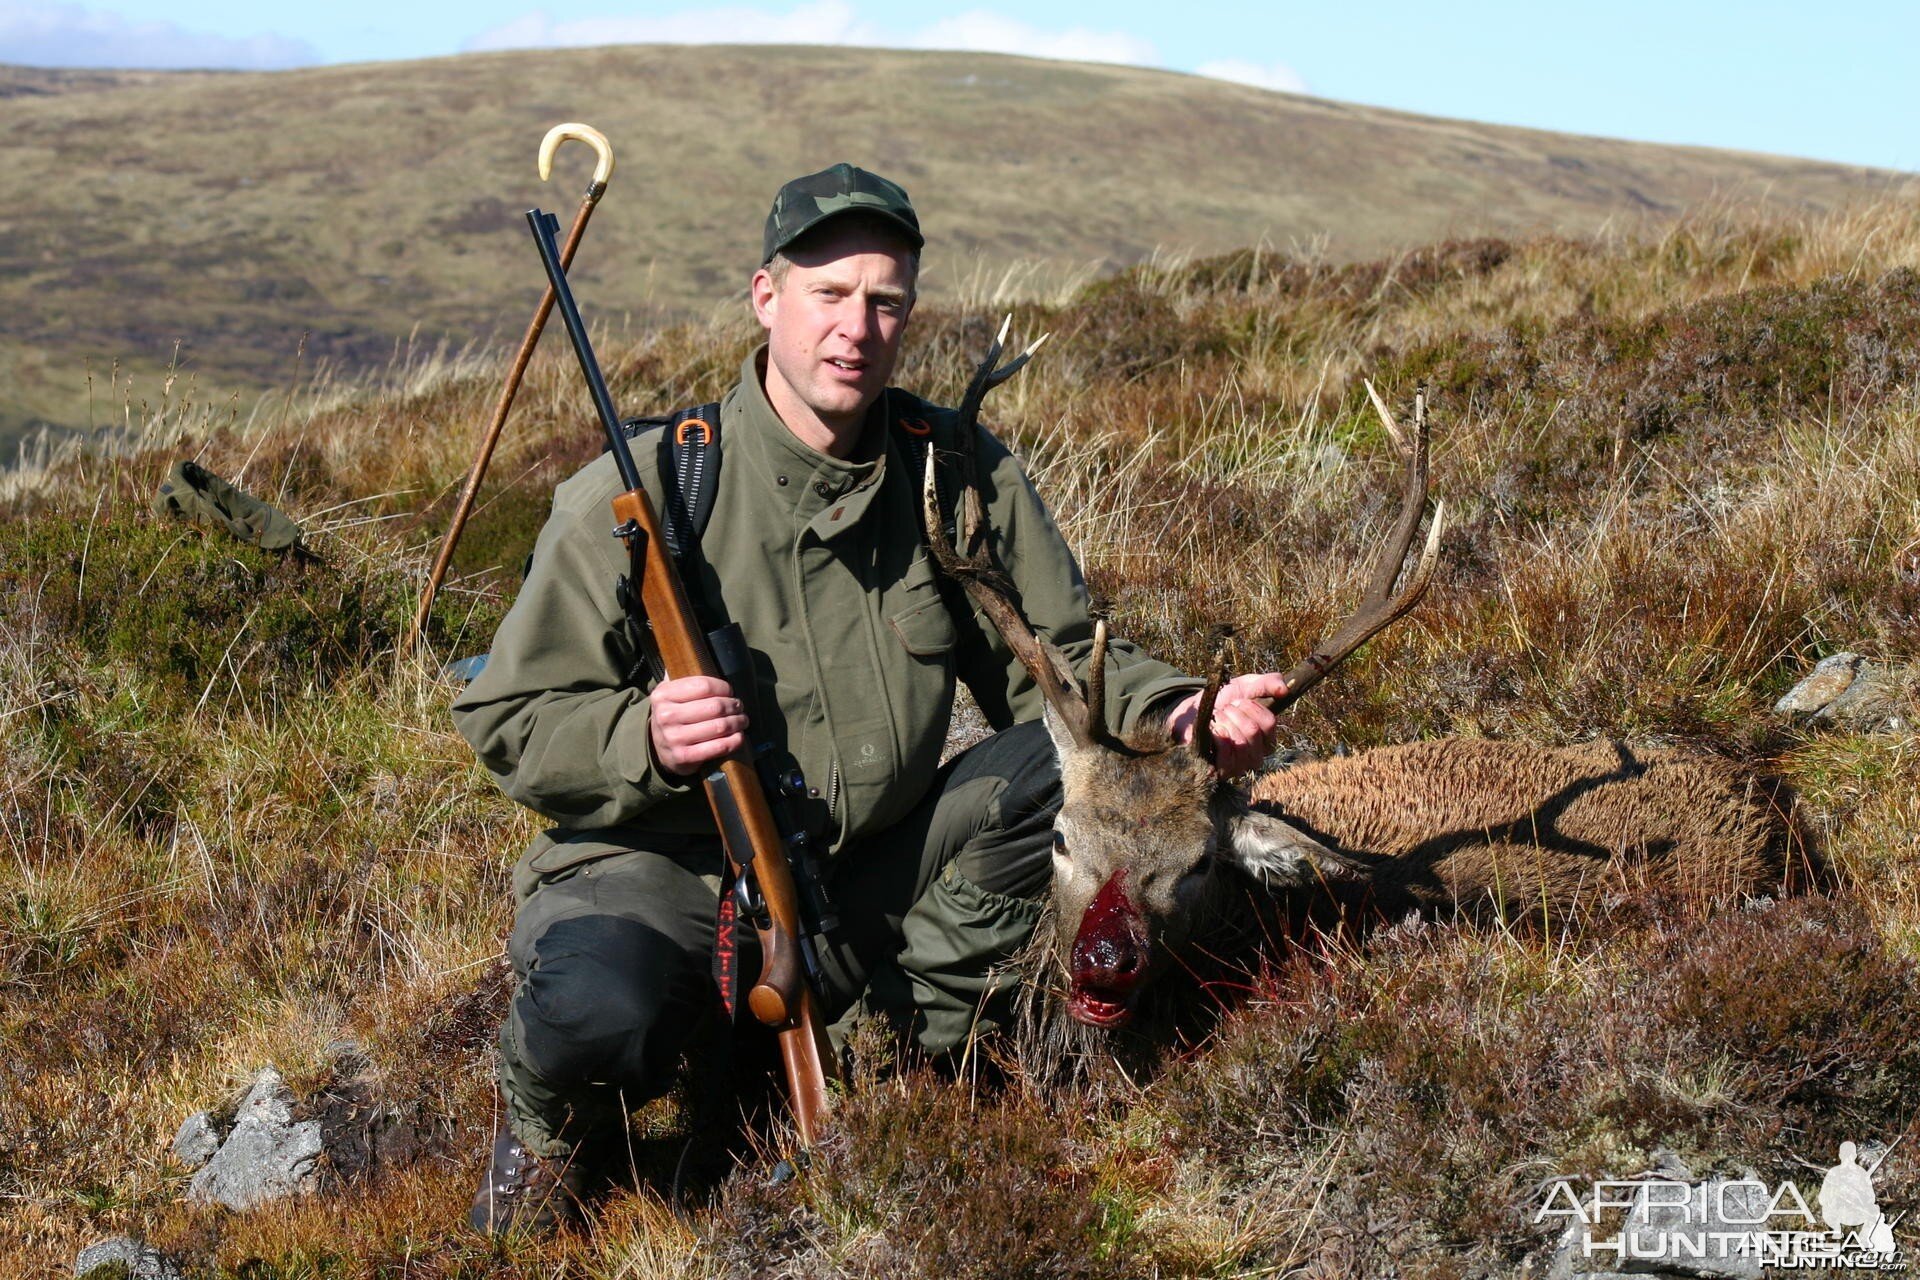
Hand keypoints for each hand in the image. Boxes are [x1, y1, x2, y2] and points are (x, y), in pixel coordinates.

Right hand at [649, 676, 747, 776]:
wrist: (659, 749)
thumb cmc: (672, 715)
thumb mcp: (669, 693)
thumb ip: (680, 675)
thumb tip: (695, 653)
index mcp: (663, 695)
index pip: (704, 686)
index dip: (724, 688)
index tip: (729, 691)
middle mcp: (666, 716)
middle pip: (715, 706)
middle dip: (734, 706)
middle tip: (739, 707)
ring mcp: (674, 738)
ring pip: (720, 726)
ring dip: (738, 722)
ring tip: (742, 720)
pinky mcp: (684, 757)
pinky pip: (718, 747)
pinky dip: (734, 741)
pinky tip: (739, 736)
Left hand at [1165, 671, 1289, 776]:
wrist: (1190, 714)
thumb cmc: (1221, 702)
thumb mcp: (1244, 686)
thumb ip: (1266, 683)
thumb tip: (1284, 689)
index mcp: (1266, 738)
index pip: (1270, 722)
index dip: (1251, 706)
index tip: (1238, 701)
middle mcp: (1256, 756)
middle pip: (1253, 731)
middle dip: (1234, 713)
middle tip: (1224, 710)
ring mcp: (1239, 766)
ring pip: (1240, 743)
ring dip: (1224, 723)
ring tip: (1216, 719)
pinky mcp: (1221, 773)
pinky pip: (1226, 757)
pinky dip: (1218, 738)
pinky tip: (1213, 731)